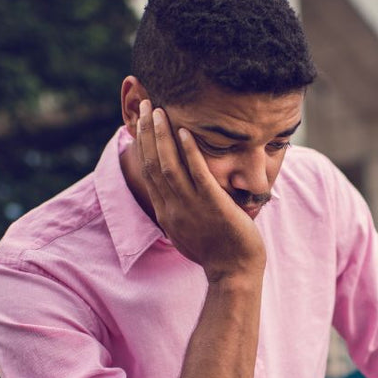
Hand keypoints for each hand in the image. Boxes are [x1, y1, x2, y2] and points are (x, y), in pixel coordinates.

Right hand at [131, 100, 265, 281]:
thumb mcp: (188, 232)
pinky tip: (185, 131)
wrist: (235, 272)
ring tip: (159, 110)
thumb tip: (174, 199)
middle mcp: (173, 208)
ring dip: (161, 136)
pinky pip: (197, 173)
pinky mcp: (212, 205)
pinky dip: (189, 151)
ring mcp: (191, 207)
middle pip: (152, 164)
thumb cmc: (217, 253)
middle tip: (146, 105)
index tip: (142, 123)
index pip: (148, 173)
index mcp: (166, 213)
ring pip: (168, 165)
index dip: (143, 145)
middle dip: (147, 132)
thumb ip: (179, 213)